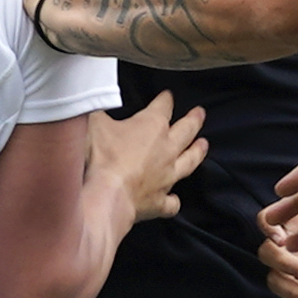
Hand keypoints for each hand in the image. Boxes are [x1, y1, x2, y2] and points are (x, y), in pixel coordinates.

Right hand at [89, 90, 207, 221]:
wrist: (106, 194)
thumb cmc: (101, 156)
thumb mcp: (94, 120)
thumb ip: (98, 108)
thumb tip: (96, 100)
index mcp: (152, 125)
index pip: (163, 107)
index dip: (165, 99)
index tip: (168, 95)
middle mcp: (166, 149)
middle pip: (187, 131)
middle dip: (194, 120)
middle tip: (200, 112)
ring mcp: (166, 176)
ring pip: (189, 162)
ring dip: (197, 152)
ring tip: (203, 145)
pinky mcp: (160, 201)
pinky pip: (172, 201)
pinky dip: (173, 200)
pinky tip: (172, 198)